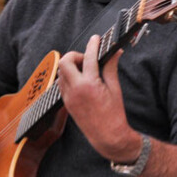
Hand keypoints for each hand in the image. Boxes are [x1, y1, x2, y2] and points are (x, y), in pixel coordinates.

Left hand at [57, 35, 141, 162]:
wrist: (107, 137)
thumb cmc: (114, 114)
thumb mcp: (115, 88)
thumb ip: (111, 68)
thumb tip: (115, 52)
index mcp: (90, 85)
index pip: (88, 57)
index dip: (92, 44)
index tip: (96, 39)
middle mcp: (75, 89)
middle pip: (65, 61)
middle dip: (75, 55)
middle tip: (87, 59)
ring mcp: (68, 97)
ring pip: (61, 72)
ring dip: (71, 66)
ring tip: (85, 70)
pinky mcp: (66, 103)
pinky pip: (61, 83)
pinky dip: (68, 77)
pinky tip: (80, 80)